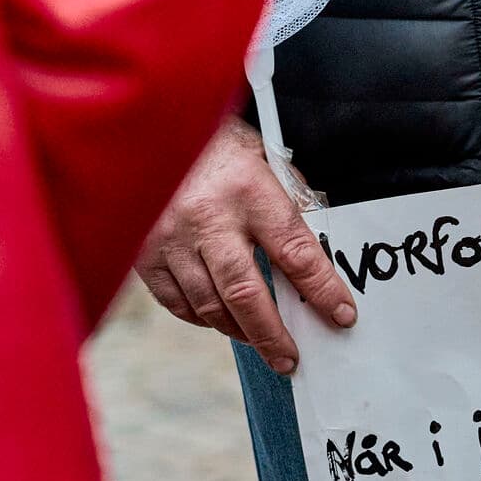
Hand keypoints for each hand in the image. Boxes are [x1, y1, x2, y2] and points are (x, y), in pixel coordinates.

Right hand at [135, 114, 355, 372]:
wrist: (138, 123)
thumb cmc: (210, 140)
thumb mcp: (259, 155)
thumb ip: (287, 198)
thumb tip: (318, 245)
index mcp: (247, 189)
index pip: (295, 252)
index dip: (322, 289)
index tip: (341, 314)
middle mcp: (208, 218)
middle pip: (246, 293)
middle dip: (273, 334)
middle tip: (291, 357)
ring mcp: (171, 238)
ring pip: (210, 306)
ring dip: (240, 331)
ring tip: (259, 340)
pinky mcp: (143, 253)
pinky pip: (177, 302)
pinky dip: (202, 318)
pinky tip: (219, 318)